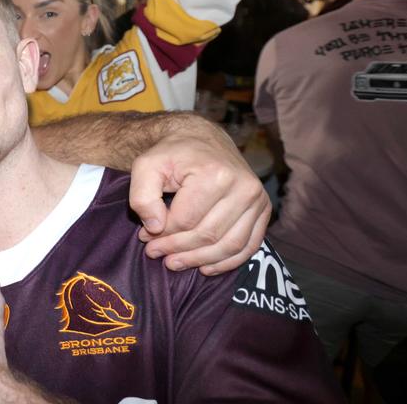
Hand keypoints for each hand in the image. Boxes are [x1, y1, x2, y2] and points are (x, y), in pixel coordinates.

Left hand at [128, 118, 269, 274]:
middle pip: (207, 235)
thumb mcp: (146, 166)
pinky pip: (249, 246)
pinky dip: (228, 261)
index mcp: (215, 174)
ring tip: (175, 263)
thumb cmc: (172, 154)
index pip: (185, 220)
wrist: (201, 139)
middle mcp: (243, 187)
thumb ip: (142, 197)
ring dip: (200, 260)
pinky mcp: (263, 209)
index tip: (144, 237)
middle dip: (178, 250)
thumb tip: (155, 229)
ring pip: (229, 245)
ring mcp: (258, 199)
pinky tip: (206, 267)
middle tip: (155, 254)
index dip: (162, 235)